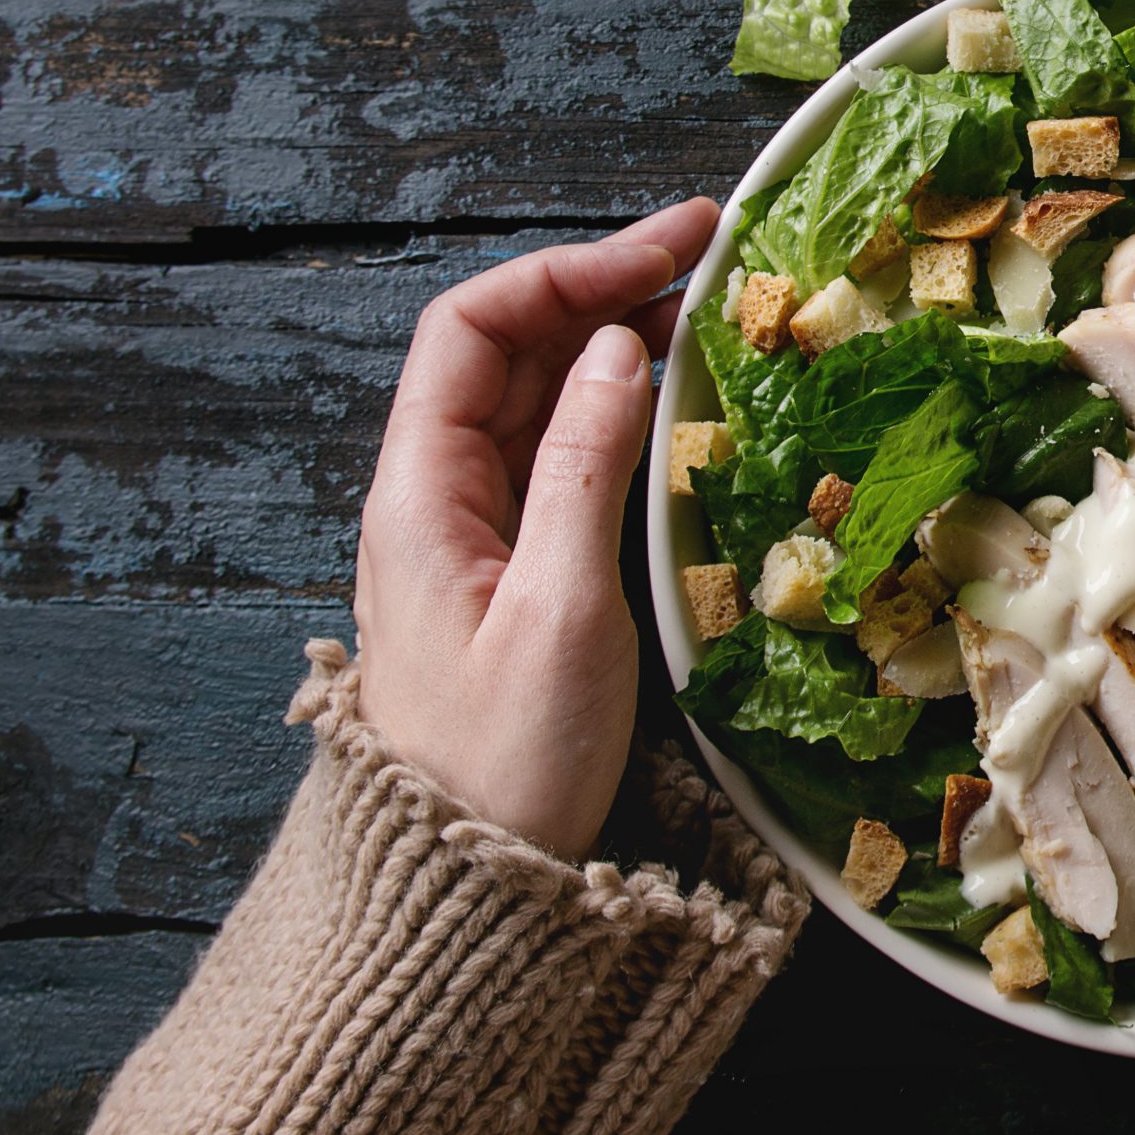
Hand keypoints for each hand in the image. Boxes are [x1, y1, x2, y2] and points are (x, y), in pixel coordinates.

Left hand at [353, 198, 718, 858]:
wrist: (471, 885)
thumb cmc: (506, 762)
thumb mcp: (560, 610)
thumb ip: (586, 469)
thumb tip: (619, 347)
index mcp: (421, 492)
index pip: (472, 328)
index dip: (567, 271)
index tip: (669, 249)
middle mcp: (439, 496)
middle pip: (511, 350)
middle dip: (605, 287)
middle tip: (713, 254)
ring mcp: (477, 533)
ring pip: (543, 398)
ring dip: (618, 341)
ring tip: (709, 308)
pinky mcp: (518, 570)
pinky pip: (565, 457)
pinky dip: (624, 410)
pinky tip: (680, 401)